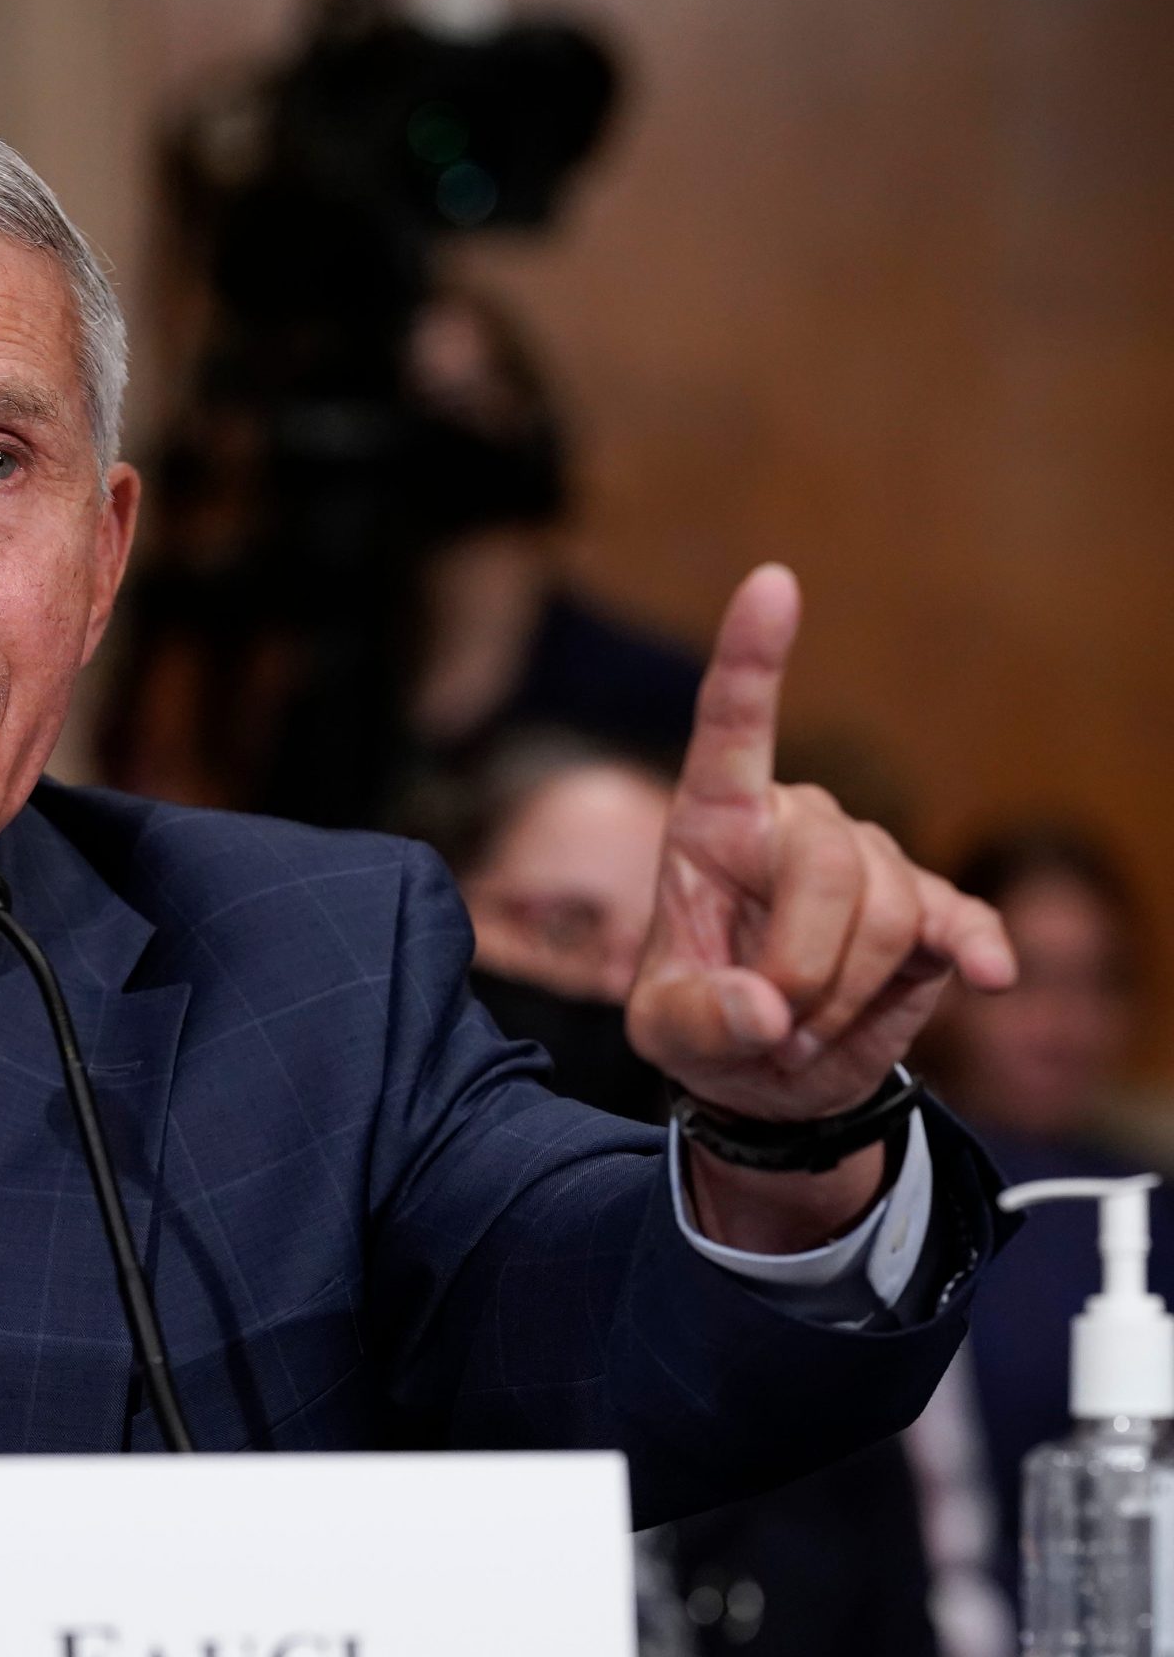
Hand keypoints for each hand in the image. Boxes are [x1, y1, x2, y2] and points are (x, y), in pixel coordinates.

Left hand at [625, 566, 1016, 1246]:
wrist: (770, 1074)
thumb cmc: (702, 1023)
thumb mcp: (666, 1034)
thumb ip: (700, 1019)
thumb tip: (763, 1008)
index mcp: (713, 825)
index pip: (731, 727)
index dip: (751, 657)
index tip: (771, 581)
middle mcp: (796, 823)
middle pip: (830, 866)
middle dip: (806, 964)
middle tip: (773, 1026)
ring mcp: (870, 862)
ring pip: (888, 910)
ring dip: (846, 992)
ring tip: (804, 1027)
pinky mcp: (930, 911)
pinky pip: (960, 919)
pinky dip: (976, 948)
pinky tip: (991, 977)